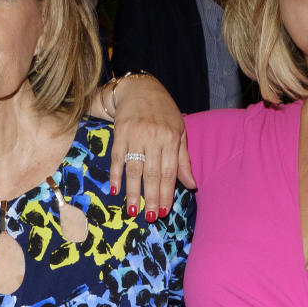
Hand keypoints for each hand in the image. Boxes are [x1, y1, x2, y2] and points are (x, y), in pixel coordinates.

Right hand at [107, 75, 194, 219]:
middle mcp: (154, 137)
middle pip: (153, 173)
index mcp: (172, 138)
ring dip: (134, 191)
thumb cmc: (163, 112)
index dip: (166, 193)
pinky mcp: (120, 132)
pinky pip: (117, 157)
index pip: (170, 172)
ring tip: (133, 210)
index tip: (164, 211)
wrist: (140, 88)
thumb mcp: (179, 131)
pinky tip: (115, 189)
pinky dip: (115, 174)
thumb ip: (183, 159)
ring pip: (135, 168)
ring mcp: (136, 135)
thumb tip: (192, 185)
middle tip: (150, 217)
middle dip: (151, 197)